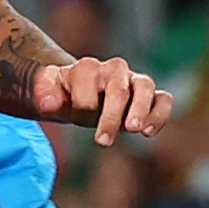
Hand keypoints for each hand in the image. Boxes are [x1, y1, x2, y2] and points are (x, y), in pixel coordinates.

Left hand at [29, 56, 171, 142]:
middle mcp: (115, 70)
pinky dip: (160, 114)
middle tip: (102, 141)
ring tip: (133, 130)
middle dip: (110, 116)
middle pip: (118, 89)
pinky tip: (148, 133)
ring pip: (146, 87)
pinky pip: (164, 99)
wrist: (81, 94)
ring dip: (141, 110)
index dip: (81, 100)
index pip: (87, 78)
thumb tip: (49, 104)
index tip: (71, 116)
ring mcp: (135, 82)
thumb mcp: (47, 91)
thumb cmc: (65, 94)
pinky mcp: (150, 97)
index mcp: (88, 67)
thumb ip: (44, 92)